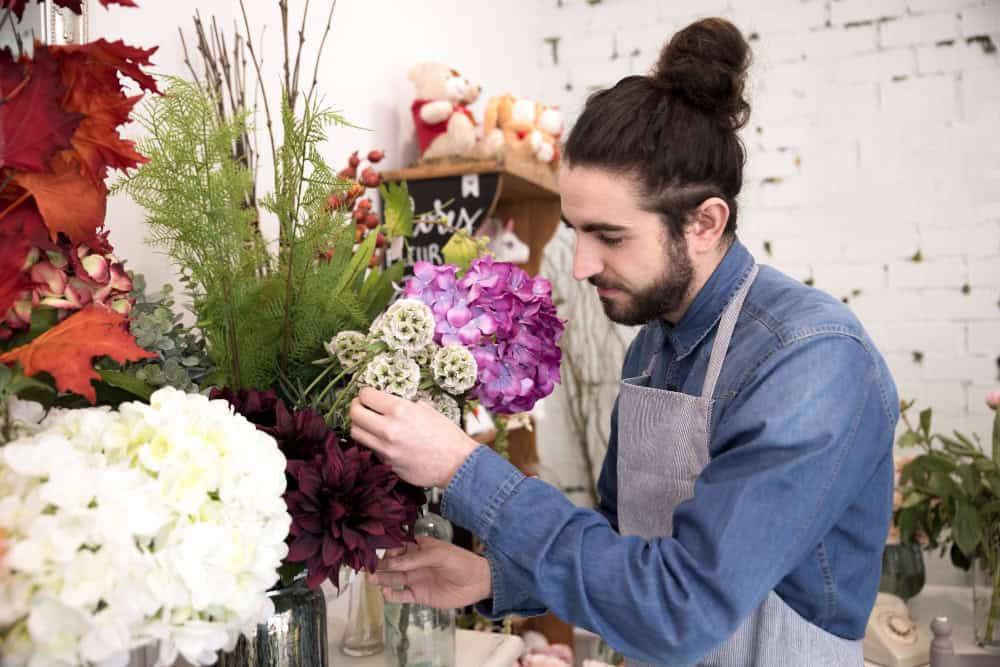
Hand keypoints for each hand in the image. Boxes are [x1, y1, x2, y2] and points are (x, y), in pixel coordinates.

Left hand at [350, 387, 477, 487]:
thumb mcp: (427, 409)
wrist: (457, 464)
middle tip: (362, 406)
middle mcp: (388, 429)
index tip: (367, 395)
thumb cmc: (447, 435)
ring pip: (356, 433)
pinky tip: (383, 440)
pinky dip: (372, 442)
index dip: (365, 393)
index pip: (366, 396)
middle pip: (354, 414)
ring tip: (368, 423)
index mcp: (400, 410)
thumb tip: (390, 402)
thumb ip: (405, 405)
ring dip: (360, 425)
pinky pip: (370, 449)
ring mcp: (385, 449)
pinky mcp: (386, 464)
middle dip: (356, 407)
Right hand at [373, 536, 491, 607]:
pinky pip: (401, 595)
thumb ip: (415, 559)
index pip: (398, 546)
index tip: (373, 550)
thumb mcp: (439, 555)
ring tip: (371, 578)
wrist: (478, 583)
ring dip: (382, 578)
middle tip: (366, 566)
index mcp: (420, 548)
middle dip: (379, 564)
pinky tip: (385, 592)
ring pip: (393, 578)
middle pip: (392, 563)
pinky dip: (392, 595)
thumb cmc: (461, 562)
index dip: (386, 548)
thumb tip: (392, 561)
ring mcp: (416, 579)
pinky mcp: (419, 595)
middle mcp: (415, 563)